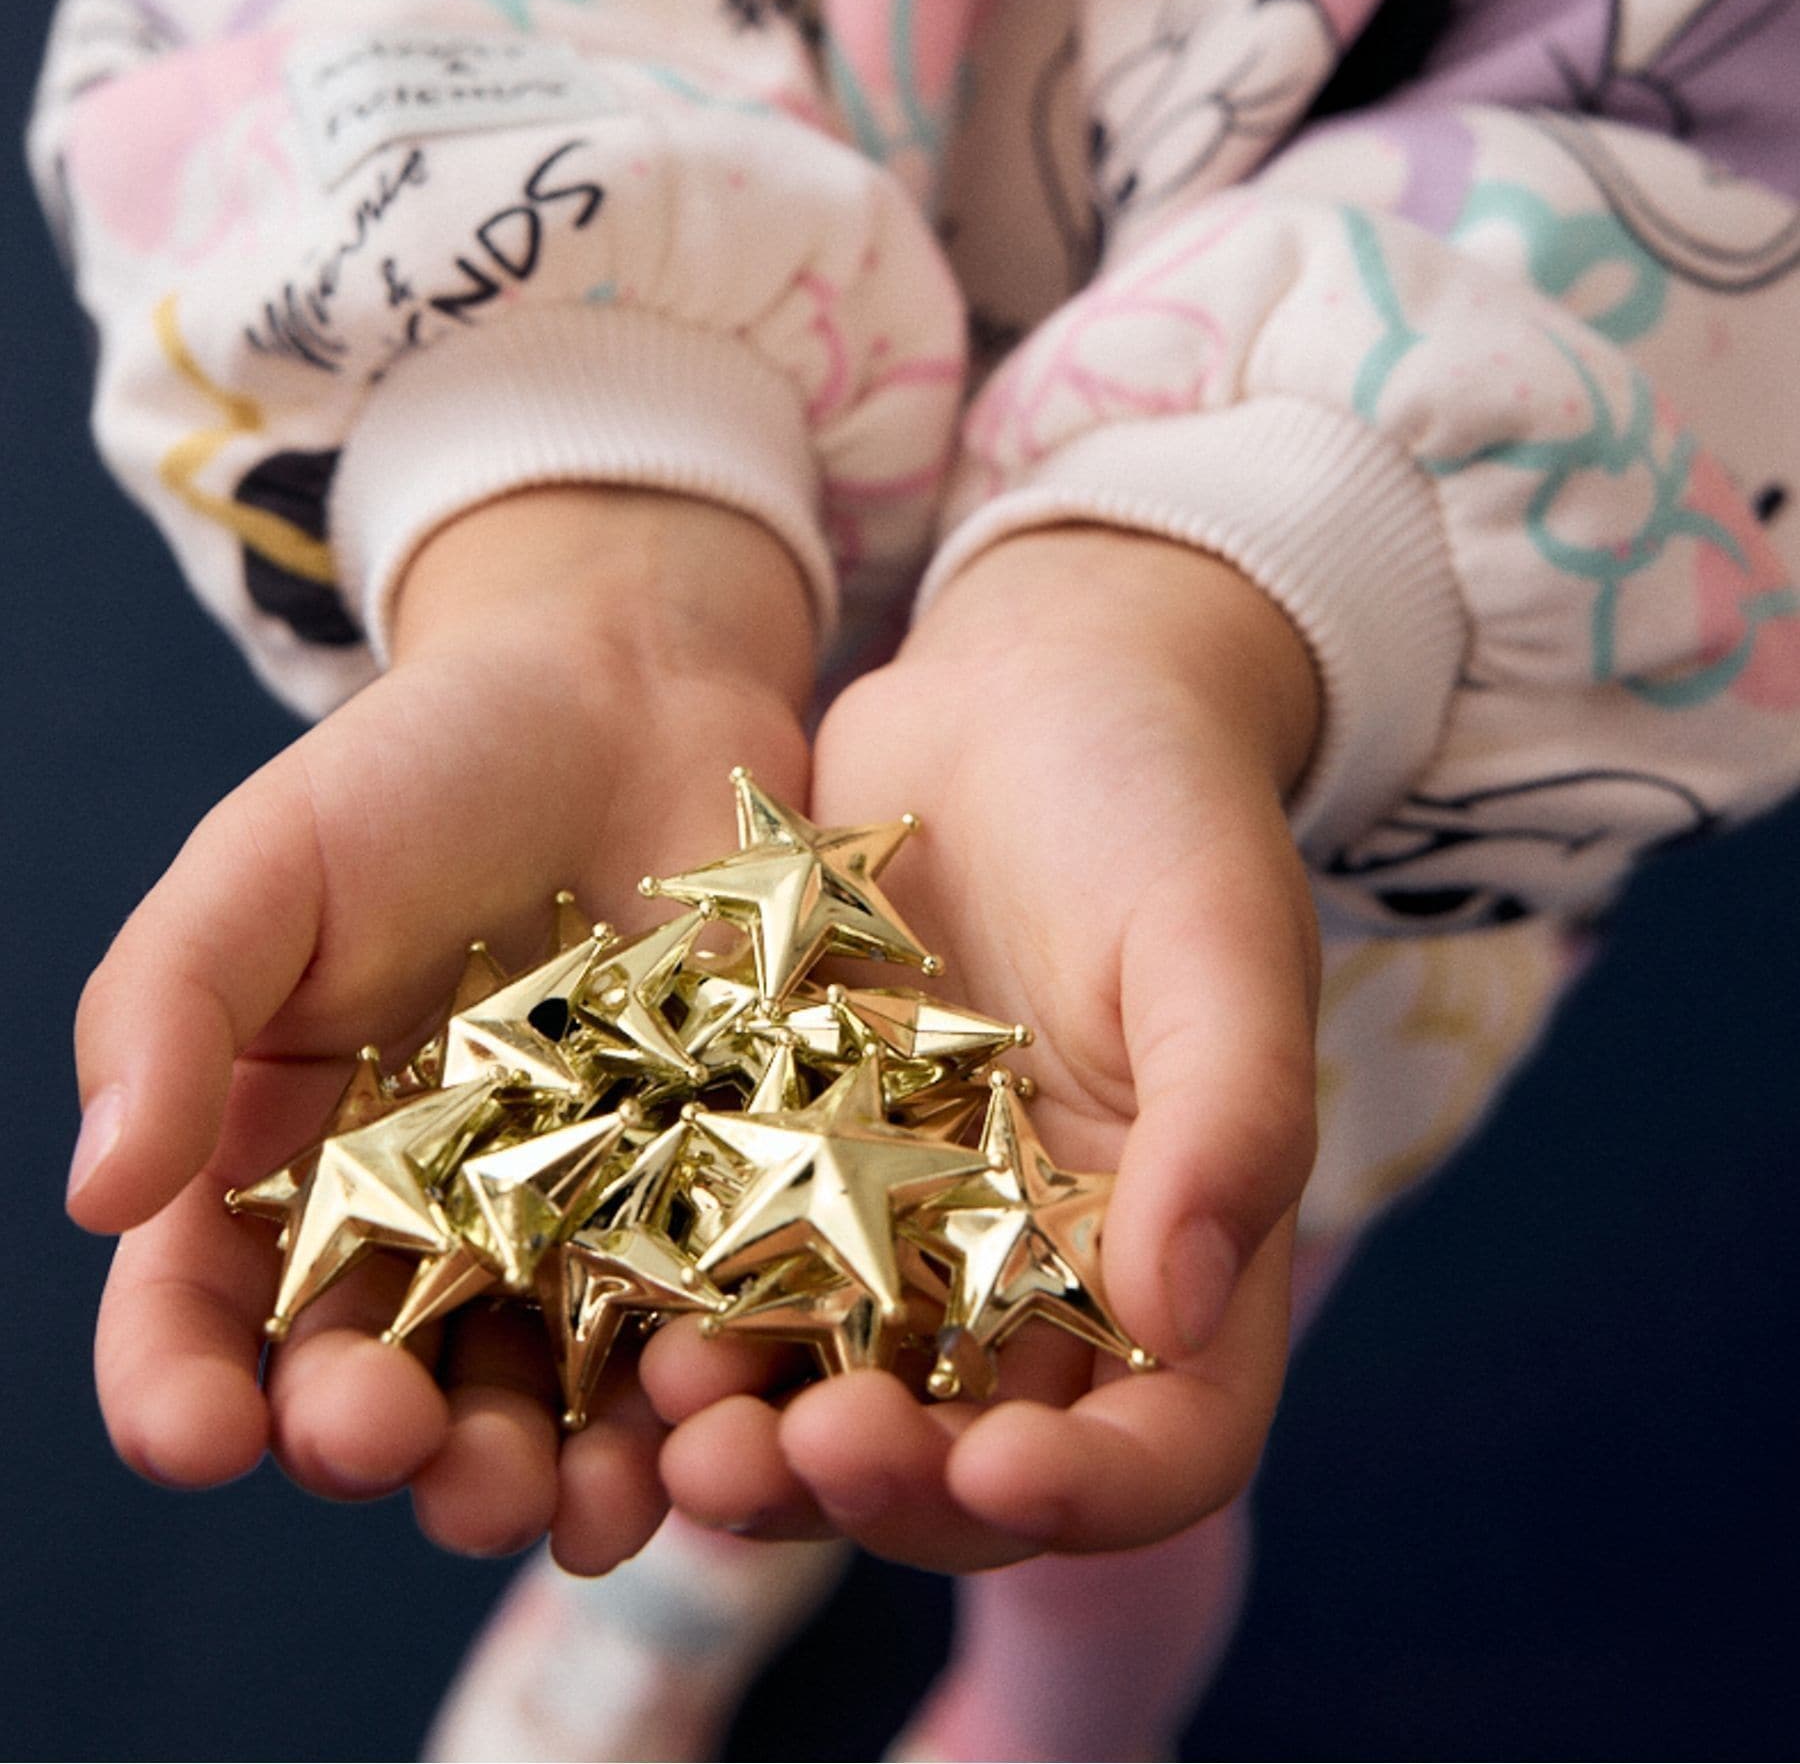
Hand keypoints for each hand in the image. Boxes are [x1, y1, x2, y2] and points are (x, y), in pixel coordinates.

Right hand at [67, 484, 814, 1571]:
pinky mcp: (707, 1207)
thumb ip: (166, 1012)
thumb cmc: (418, 768)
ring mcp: (565, 1233)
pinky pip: (694, 1338)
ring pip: (535, 1406)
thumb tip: (96, 1195)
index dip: (181, 1394)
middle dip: (373, 1448)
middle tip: (391, 1444)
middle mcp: (413, 1233)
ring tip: (553, 1499)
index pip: (195, 1316)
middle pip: (370, 1393)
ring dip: (534, 1480)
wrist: (629, 685)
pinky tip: (697, 1423)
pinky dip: (691, 1405)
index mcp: (275, 1168)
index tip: (197, 1436)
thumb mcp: (263, 865)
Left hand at [645, 525, 1321, 1567]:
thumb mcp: (1215, 939)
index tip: (994, 1475)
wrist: (1030, 684)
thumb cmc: (1162, 801)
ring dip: (762, 1440)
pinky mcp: (787, 1161)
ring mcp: (905, 1231)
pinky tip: (614, 1315)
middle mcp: (1039, 1277)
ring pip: (835, 1393)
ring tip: (680, 1427)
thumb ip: (1225, 1117)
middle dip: (885, 1486)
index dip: (1087, 1493)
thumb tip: (1184, 1311)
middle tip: (790, 1462)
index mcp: (1175, 1251)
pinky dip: (683, 1316)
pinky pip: (734, 1273)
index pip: (1163, 1440)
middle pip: (973, 1455)